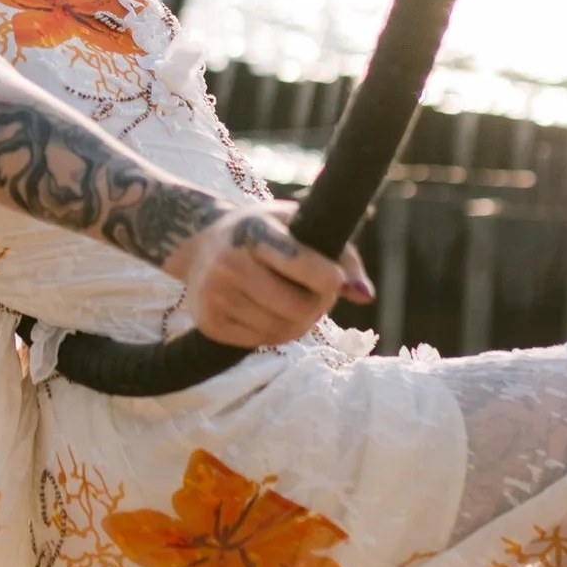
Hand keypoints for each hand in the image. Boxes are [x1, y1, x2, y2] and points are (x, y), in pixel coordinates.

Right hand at [170, 207, 370, 348]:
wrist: (201, 244)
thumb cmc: (264, 232)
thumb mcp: (299, 225)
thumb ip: (341, 256)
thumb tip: (366, 296)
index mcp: (254, 231)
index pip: (300, 263)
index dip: (328, 278)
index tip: (334, 279)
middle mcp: (228, 263)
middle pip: (298, 308)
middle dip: (319, 304)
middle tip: (319, 293)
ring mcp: (215, 296)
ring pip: (283, 330)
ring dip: (300, 321)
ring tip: (295, 301)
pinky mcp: (210, 324)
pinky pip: (262, 342)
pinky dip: (277, 331)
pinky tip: (271, 311)